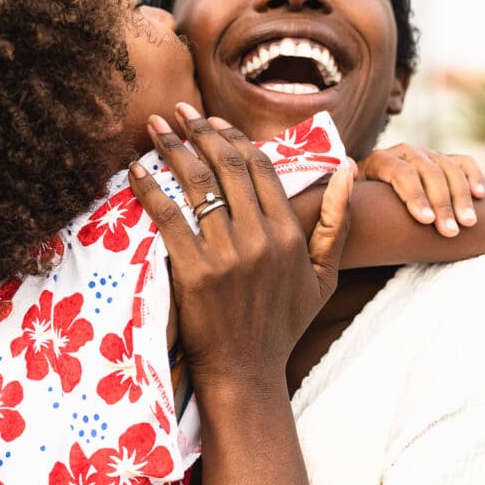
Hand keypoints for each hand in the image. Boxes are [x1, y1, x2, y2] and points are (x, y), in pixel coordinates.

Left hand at [127, 103, 352, 390]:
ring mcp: (227, 254)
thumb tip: (348, 169)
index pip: (261, 167)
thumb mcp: (324, 274)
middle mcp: (260, 236)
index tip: (214, 121)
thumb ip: (338, 220)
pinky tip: (136, 170)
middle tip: (180, 112)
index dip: (235, 137)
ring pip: (199, 185)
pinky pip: (169, 218)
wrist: (246, 372)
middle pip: (228, 166)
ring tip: (157, 127)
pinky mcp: (194, 271)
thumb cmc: (284, 322)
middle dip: (201, 131)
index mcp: (290, 232)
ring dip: (175, 149)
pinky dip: (150, 190)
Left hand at [357, 144, 484, 236]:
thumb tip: (351, 174)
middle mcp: (405, 152)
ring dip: (461, 196)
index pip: (401, 173)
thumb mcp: (350, 200)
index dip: (414, 196)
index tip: (425, 221)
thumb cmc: (362, 207)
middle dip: (442, 203)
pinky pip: (463, 162)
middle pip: (429, 172)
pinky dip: (474, 176)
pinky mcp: (444, 160)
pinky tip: (480, 196)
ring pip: (449, 168)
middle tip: (451, 231)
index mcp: (380, 160)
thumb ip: (347, 191)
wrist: (375, 196)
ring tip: (468, 223)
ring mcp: (427, 154)